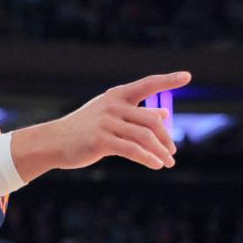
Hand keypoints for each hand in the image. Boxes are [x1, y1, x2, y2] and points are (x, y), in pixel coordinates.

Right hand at [11, 72, 191, 180]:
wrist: (54, 142)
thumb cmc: (85, 129)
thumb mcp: (111, 116)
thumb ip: (137, 115)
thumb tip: (165, 114)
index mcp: (116, 95)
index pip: (147, 84)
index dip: (167, 80)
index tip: (187, 76)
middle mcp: (113, 106)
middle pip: (152, 121)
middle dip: (166, 138)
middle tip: (172, 152)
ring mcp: (107, 123)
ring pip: (145, 137)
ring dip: (160, 152)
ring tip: (167, 162)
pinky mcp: (102, 141)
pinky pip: (133, 150)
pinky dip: (148, 158)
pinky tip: (156, 165)